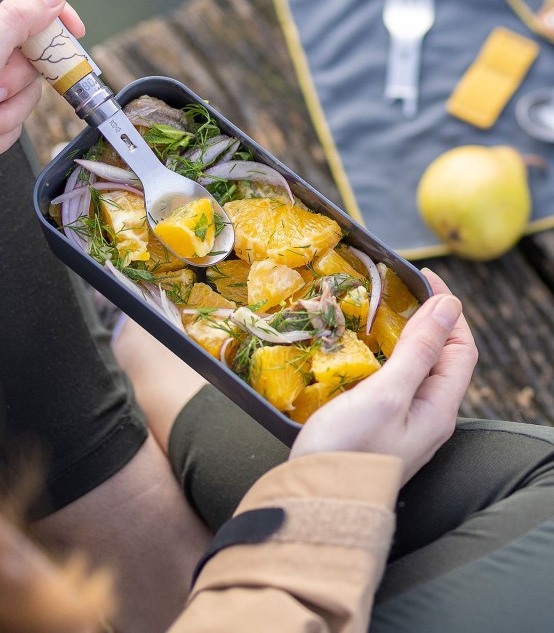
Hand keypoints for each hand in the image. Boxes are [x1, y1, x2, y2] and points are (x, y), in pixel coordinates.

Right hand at [289, 269, 477, 484]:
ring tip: (373, 312)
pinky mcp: (375, 425)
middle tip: (394, 291)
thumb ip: (418, 351)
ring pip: (411, 368)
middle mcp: (425, 415)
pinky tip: (355, 349)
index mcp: (437, 407)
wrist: (315, 498)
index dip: (448, 309)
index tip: (422, 278)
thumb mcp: (387, 394)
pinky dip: (377, 356)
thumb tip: (448, 306)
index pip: (461, 347)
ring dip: (399, 336)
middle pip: (439, 356)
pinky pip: (388, 381)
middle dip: (424, 319)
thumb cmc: (350, 450)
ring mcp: (400, 422)